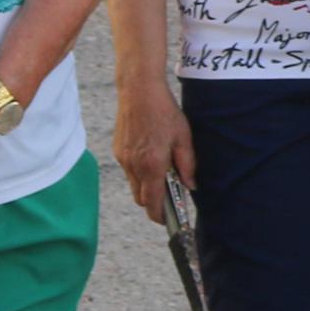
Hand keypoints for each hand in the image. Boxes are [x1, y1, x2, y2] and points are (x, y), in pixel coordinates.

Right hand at [115, 81, 195, 223]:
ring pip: (133, 185)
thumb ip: (187, 165)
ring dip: (146, 186)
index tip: (168, 219)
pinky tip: (151, 157)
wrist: (138, 91)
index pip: (152, 203)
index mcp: (152, 165)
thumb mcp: (183, 138)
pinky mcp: (119, 150)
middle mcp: (134, 166)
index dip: (159, 216)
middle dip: (153, 203)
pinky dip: (138, 172)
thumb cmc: (164, 112)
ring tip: (162, 173)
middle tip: (169, 196)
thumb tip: (190, 186)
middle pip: (140, 198)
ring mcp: (123, 158)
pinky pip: (128, 171)